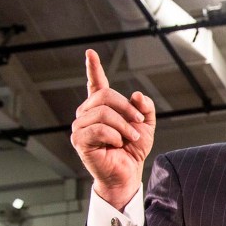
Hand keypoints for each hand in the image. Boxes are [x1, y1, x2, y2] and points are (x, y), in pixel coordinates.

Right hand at [71, 49, 155, 209]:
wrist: (128, 173)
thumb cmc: (133, 150)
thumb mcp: (146, 126)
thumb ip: (145, 108)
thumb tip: (137, 95)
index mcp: (102, 108)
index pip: (96, 84)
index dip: (93, 68)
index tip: (90, 53)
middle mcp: (87, 113)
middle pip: (106, 96)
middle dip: (127, 109)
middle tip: (138, 124)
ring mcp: (80, 126)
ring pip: (103, 112)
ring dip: (123, 126)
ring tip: (130, 139)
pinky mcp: (79, 139)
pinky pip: (98, 128)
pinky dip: (114, 136)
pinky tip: (117, 144)